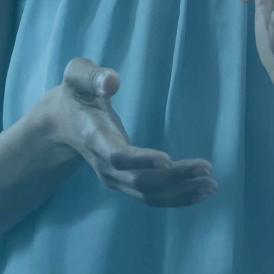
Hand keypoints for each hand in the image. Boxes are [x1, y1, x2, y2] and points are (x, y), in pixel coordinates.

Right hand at [41, 57, 214, 205]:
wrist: (62, 123)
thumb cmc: (75, 94)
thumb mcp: (76, 77)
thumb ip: (90, 76)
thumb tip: (112, 81)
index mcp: (94, 137)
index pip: (117, 156)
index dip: (141, 161)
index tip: (168, 161)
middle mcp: (104, 165)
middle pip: (140, 182)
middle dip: (175, 179)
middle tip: (208, 170)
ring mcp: (114, 177)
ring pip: (148, 194)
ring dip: (181, 192)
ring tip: (211, 184)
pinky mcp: (124, 181)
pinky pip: (150, 196)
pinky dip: (175, 197)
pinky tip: (199, 193)